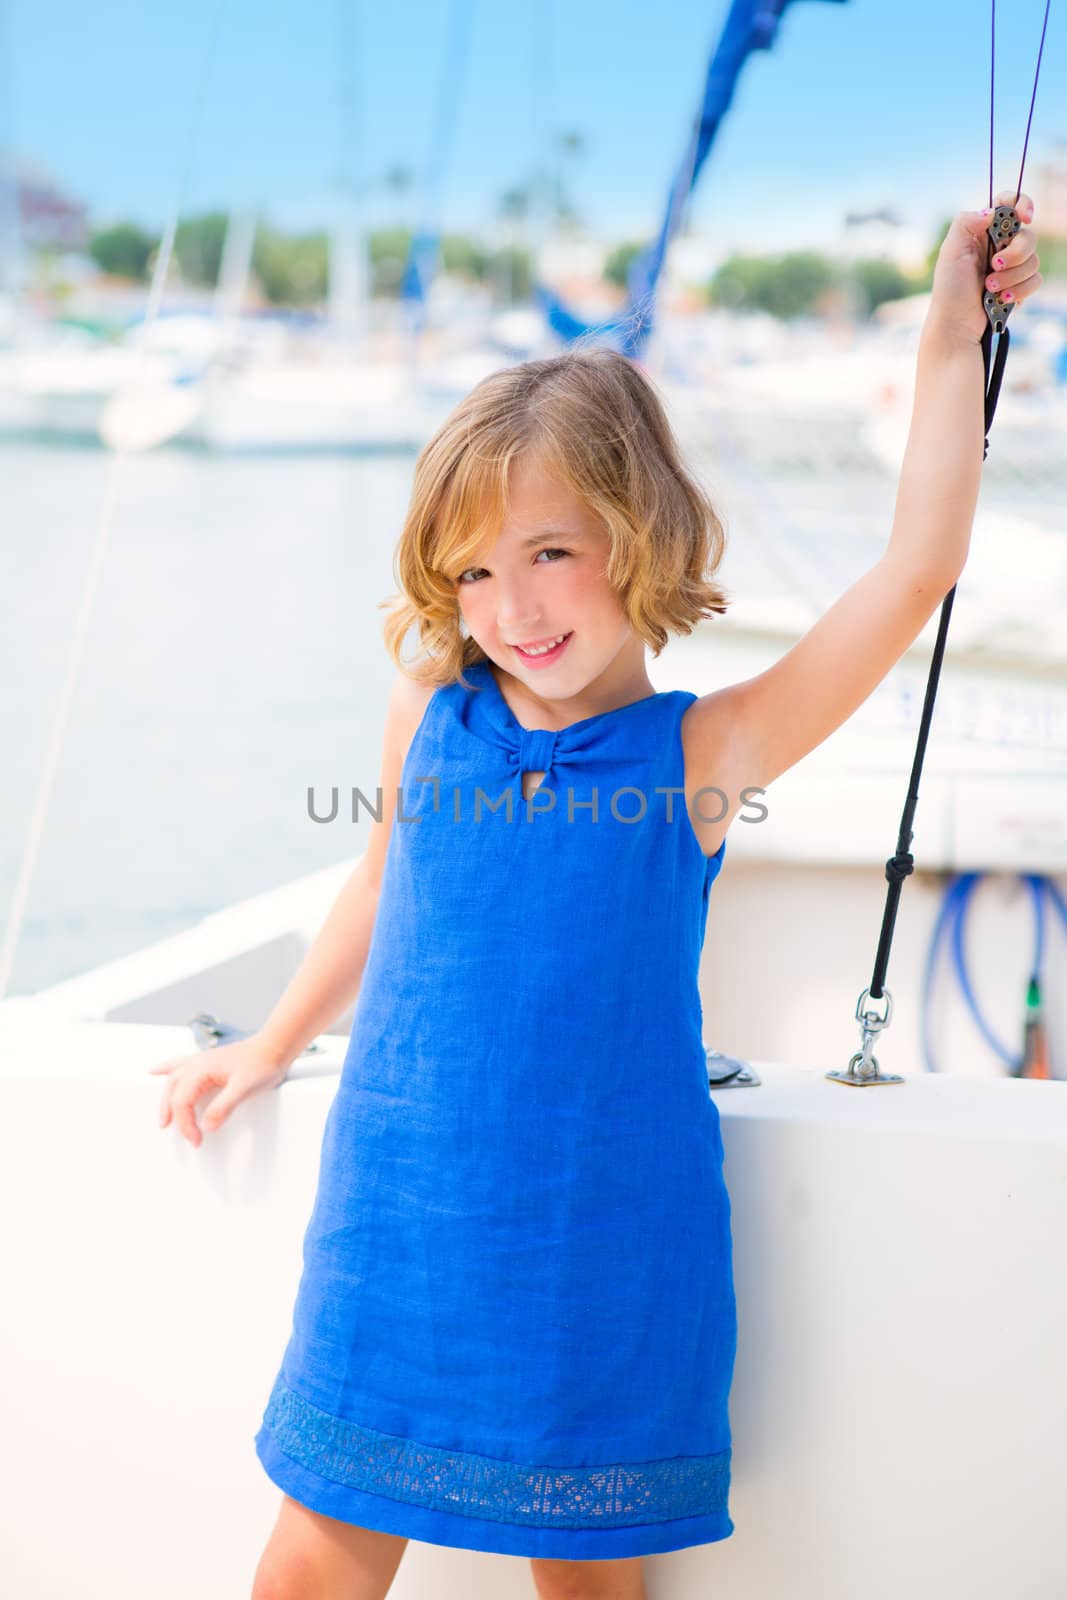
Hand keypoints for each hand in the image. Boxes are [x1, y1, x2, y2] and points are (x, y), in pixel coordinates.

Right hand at [148, 1032, 288, 1146]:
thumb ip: (224, 1106)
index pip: (182, 1101)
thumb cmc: (262, 1064)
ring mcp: (200, 1061)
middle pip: (174, 1092)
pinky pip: (179, 1065)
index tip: (197, 1141)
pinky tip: (155, 1071)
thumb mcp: (244, 1088)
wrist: (274, 1046)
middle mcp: (196, 1063)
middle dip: (175, 1117)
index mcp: (201, 1069)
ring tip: (163, 1119)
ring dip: (166, 1100)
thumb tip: (206, 1127)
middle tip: (185, 1137)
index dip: (186, 1124)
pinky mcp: (207, 1061)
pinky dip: (165, 1070)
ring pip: (173, 1080)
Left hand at [927, 189, 1040, 347]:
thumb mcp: (950, 252)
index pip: (1009, 205)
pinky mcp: (1019, 286)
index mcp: (983, 232)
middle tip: (994, 267)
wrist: (956, 327)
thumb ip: (966, 223)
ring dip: (1012, 277)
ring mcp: (1012, 267)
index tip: (1025, 217)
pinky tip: (1003, 299)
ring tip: (990, 288)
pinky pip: (1035, 280)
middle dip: (1015, 253)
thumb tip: (991, 212)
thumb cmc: (950, 291)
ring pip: (1033, 260)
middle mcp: (1000, 246)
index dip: (1022, 204)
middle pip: (1028, 235)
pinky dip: (1020, 290)